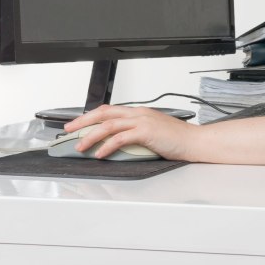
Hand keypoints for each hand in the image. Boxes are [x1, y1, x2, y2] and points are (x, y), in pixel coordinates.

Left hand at [63, 105, 196, 160]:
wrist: (195, 141)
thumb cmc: (177, 139)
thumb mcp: (153, 132)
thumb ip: (135, 134)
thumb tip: (117, 144)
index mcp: (139, 112)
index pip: (109, 110)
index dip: (91, 116)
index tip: (78, 124)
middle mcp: (138, 113)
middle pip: (104, 113)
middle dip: (83, 122)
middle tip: (69, 131)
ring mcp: (142, 121)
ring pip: (108, 125)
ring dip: (91, 136)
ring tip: (80, 147)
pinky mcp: (146, 132)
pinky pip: (120, 138)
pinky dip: (107, 146)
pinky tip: (100, 154)